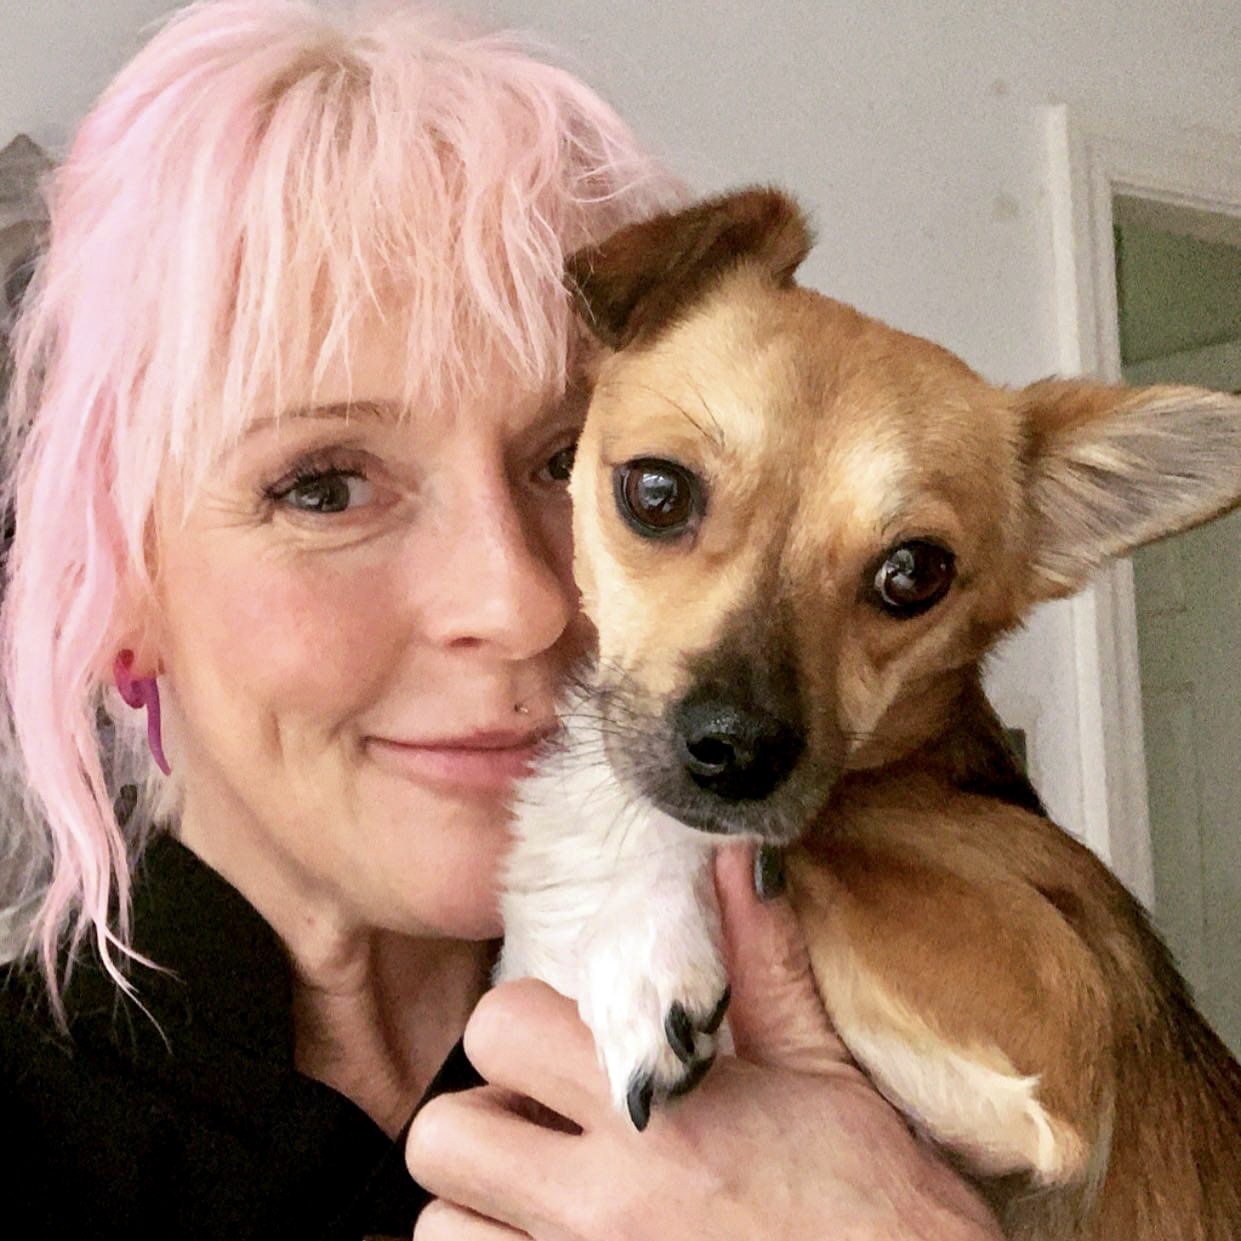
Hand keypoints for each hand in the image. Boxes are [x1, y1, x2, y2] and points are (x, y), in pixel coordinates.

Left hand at [407, 844, 1001, 1239]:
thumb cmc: (877, 1204)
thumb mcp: (823, 1072)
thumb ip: (761, 960)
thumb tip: (740, 854)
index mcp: (656, 1113)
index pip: (499, 1027)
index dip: (527, 1028)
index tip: (570, 1050)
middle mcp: (597, 1206)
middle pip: (443, 1133)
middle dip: (487, 1118)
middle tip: (548, 1129)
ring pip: (440, 1227)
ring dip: (484, 1208)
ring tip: (552, 1204)